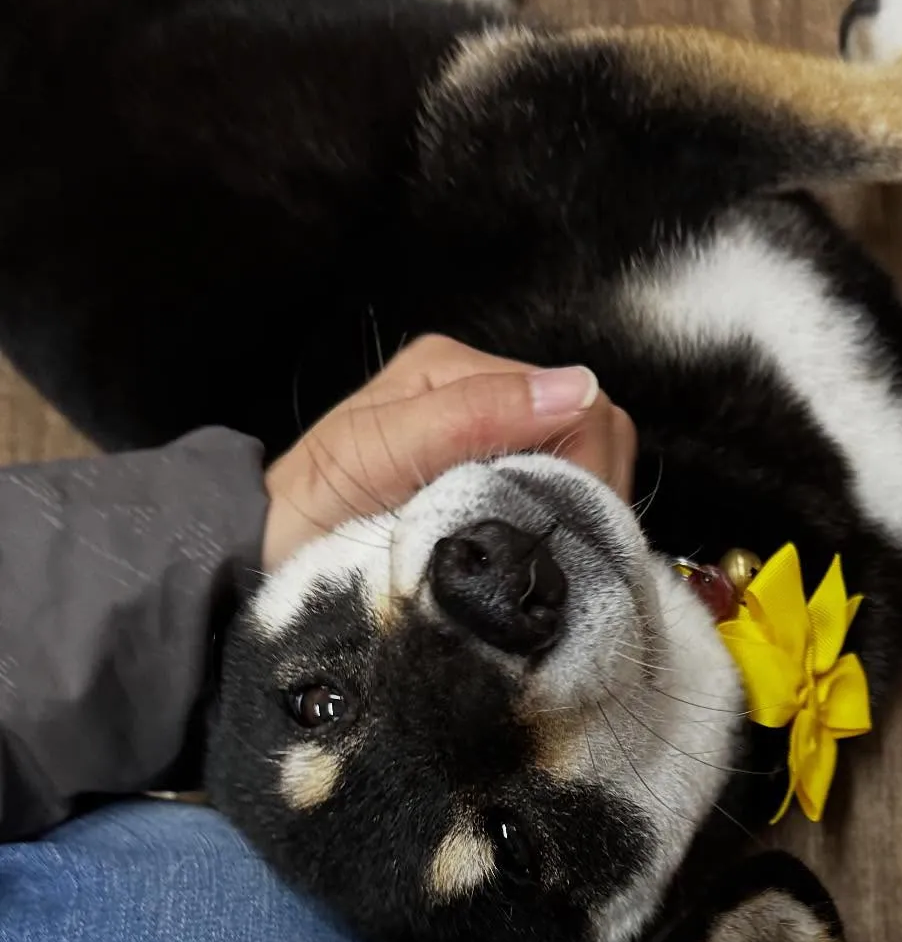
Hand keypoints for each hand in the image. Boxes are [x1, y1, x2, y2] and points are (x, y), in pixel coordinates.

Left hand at [262, 336, 636, 569]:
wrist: (263, 565)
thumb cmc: (306, 508)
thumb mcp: (379, 451)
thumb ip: (473, 415)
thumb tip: (578, 388)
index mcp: (463, 374)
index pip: (585, 407)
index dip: (587, 472)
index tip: (559, 530)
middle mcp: (491, 404)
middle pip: (598, 442)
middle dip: (585, 499)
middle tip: (545, 555)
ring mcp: (500, 456)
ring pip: (592, 486)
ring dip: (573, 527)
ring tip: (530, 564)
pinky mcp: (503, 507)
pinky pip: (567, 520)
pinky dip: (559, 546)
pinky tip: (529, 568)